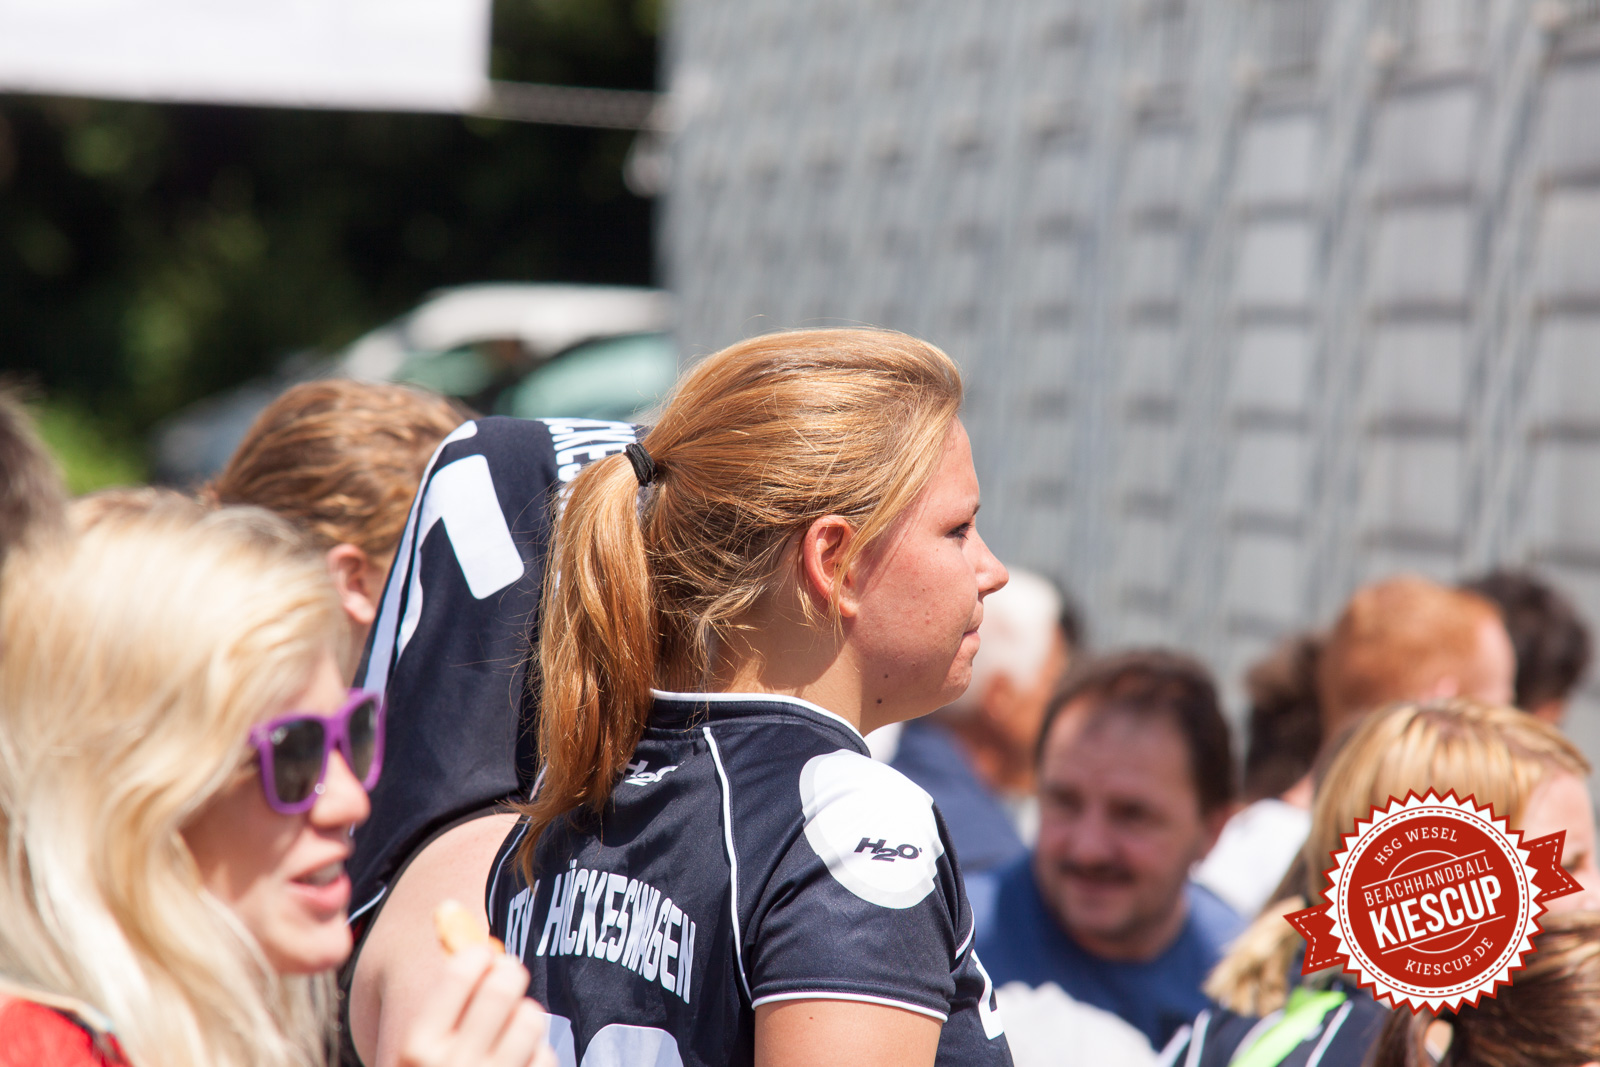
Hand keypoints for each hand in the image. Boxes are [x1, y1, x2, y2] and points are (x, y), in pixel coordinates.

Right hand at [397, 945, 553, 1066]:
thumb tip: (451, 908)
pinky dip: (537, 1051)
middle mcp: (451, 1065)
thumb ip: (444, 993)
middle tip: (507, 976)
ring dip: (525, 1014)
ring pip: (529, 1018)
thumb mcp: (422, 1043)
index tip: (484, 956)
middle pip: (500, 989)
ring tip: (513, 1024)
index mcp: (417, 1046)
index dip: (478, 955)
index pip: (458, 974)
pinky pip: (545, 1054)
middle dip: (509, 974)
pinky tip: (520, 1058)